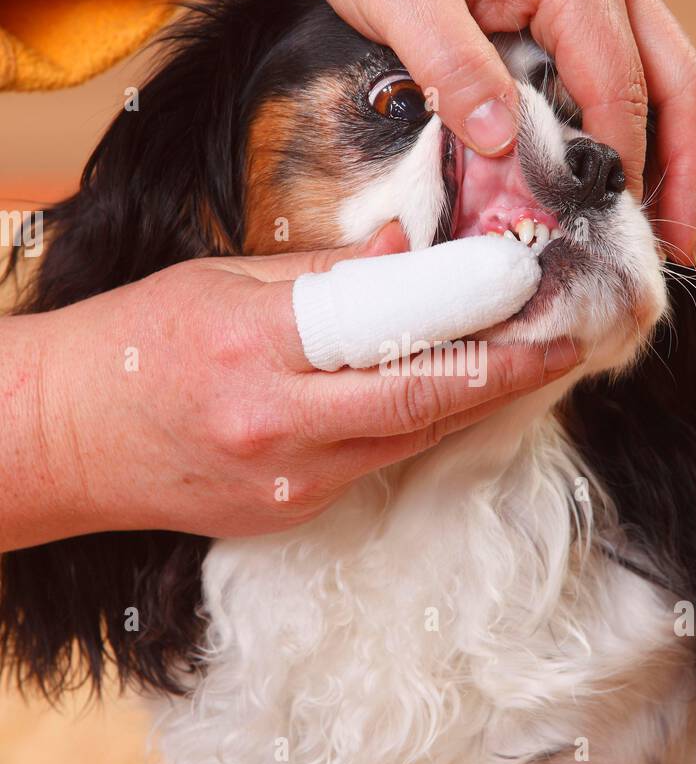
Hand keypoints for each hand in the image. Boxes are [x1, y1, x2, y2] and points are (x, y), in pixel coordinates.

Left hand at [0, 0, 695, 264]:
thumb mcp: (400, 1)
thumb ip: (455, 72)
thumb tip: (506, 147)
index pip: (621, 88)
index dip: (621, 169)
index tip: (606, 235)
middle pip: (678, 81)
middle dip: (686, 170)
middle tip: (676, 252)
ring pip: (662, 74)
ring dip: (670, 151)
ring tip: (657, 227)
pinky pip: (620, 66)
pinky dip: (630, 125)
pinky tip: (609, 175)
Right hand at [1, 225, 581, 549]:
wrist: (60, 442)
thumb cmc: (132, 346)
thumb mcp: (221, 281)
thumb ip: (324, 272)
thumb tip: (410, 250)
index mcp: (258, 350)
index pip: (396, 335)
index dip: (478, 318)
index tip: (533, 290)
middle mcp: (280, 428)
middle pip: (426, 403)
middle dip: (509, 370)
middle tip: (566, 334)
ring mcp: (290, 484)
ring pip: (414, 438)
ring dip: (475, 399)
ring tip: (524, 355)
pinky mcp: (291, 513)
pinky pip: (379, 463)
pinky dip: (421, 426)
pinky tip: (450, 393)